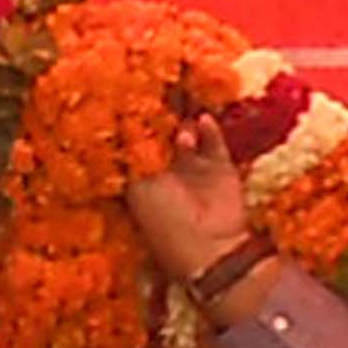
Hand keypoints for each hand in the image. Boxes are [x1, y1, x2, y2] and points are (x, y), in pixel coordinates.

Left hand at [125, 121, 250, 281]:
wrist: (207, 246)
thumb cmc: (163, 219)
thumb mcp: (138, 188)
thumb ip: (135, 157)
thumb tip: (126, 128)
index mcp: (144, 182)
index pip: (139, 149)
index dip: (138, 130)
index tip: (134, 106)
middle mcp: (169, 175)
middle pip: (164, 140)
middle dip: (162, 122)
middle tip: (159, 102)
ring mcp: (196, 171)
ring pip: (189, 137)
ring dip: (184, 125)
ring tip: (181, 112)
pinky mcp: (221, 168)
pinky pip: (214, 142)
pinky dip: (210, 129)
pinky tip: (204, 118)